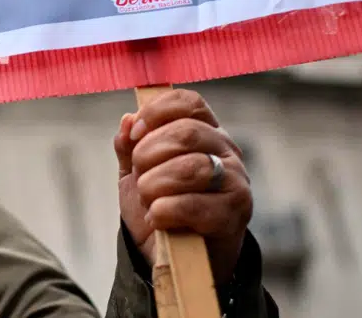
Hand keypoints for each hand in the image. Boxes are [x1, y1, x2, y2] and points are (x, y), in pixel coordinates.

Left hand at [113, 89, 251, 284]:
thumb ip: (130, 146)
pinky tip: (158, 218)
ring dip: (156, 185)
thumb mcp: (137, 174)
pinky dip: (165, 211)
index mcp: (205, 133)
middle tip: (139, 175)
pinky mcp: (233, 214)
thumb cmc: (161, 207)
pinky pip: (194, 205)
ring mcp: (234, 182)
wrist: (176, 258)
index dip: (157, 112)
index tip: (135, 133)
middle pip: (187, 133)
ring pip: (192, 168)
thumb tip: (127, 121)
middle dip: (149, 153)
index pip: (189, 103)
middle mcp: (226, 152)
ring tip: (148, 200)